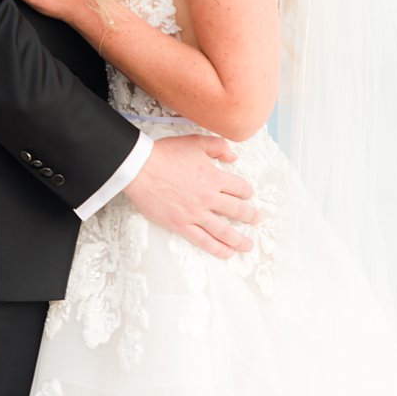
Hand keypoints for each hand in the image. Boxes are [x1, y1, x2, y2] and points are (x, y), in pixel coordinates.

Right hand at [124, 133, 257, 257]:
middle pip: (237, 210)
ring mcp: (195, 214)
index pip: (240, 188)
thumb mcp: (196, 142)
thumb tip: (234, 157)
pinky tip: (226, 253)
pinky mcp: (180, 225)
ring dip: (238, 239)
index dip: (247, 191)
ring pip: (223, 230)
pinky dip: (216, 249)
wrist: (141, 169)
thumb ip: (219, 147)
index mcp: (214, 178)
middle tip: (256, 219)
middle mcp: (208, 198)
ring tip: (247, 245)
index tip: (248, 194)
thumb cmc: (166, 154)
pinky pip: (203, 240)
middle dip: (250, 216)